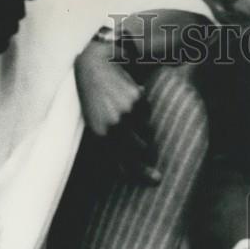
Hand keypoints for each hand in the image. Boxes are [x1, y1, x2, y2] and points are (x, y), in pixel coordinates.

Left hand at [75, 41, 160, 183]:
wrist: (94, 69)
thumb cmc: (93, 102)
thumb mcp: (94, 126)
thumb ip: (108, 149)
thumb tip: (126, 172)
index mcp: (100, 136)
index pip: (124, 161)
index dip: (142, 172)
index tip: (156, 179)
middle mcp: (113, 127)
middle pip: (140, 147)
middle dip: (142, 144)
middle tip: (137, 135)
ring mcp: (125, 113)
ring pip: (146, 129)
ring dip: (140, 124)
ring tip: (124, 109)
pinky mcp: (136, 99)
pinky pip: (147, 112)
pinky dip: (141, 107)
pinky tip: (127, 96)